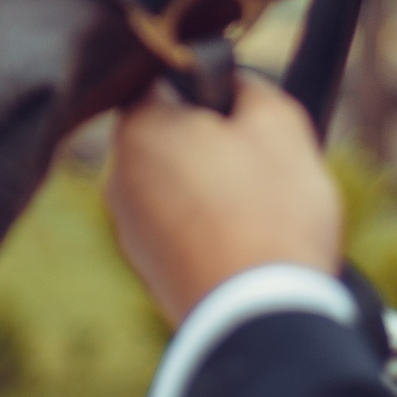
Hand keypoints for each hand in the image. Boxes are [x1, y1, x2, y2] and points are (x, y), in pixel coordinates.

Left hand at [106, 74, 340, 325]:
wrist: (260, 320)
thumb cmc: (270, 212)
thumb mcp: (278, 123)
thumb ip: (248, 87)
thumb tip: (231, 86)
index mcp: (137, 129)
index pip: (163, 77)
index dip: (210, 84)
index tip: (244, 106)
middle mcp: (118, 176)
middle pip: (172, 134)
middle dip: (216, 140)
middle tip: (264, 161)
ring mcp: (129, 229)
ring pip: (181, 182)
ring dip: (217, 185)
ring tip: (262, 209)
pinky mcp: (149, 271)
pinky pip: (184, 228)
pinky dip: (213, 228)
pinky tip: (249, 244)